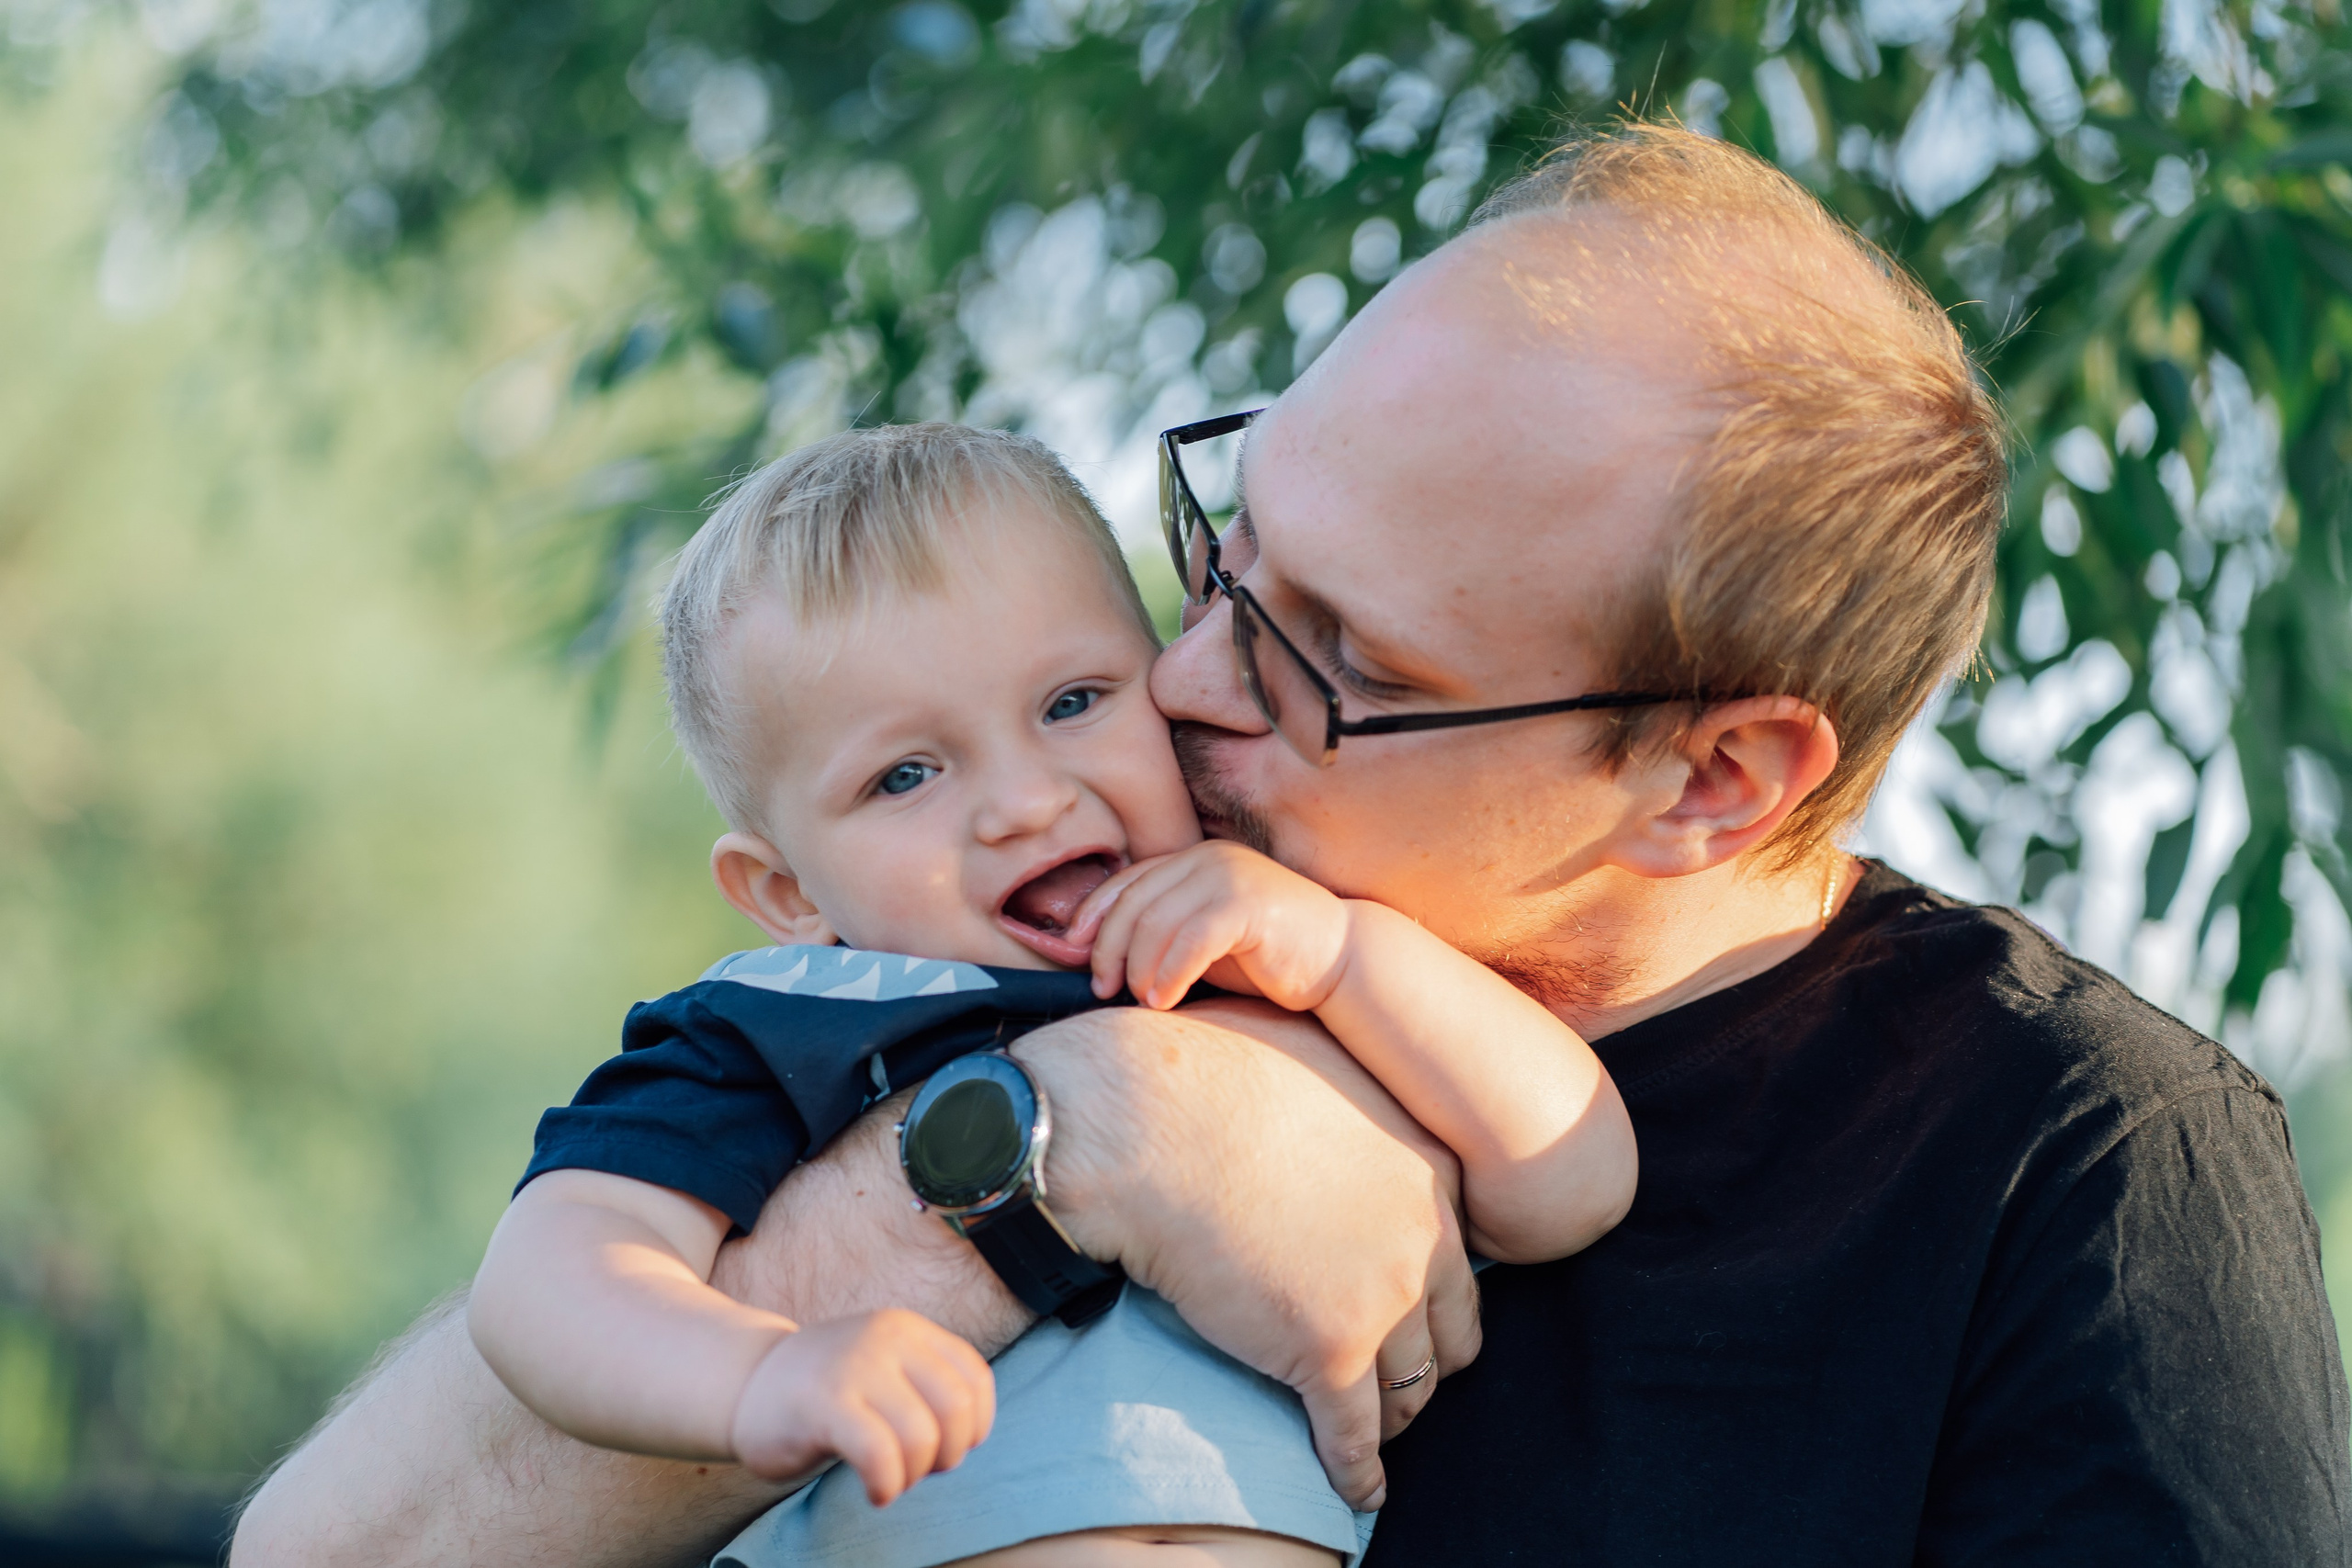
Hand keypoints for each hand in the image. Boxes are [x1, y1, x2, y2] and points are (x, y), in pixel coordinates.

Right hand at [729, 1310, 995, 1504]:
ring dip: (914, 1476)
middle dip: (948, 1454)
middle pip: (956, 1409)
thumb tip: (970, 1435)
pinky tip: (875, 1492)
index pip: (974, 1378)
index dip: (975, 1425)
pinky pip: (880, 1454)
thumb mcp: (885, 1367)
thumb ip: (926, 1385)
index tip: (946, 1447)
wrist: (745, 1384)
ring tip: (890, 1480)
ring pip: (922, 1436)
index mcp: (908, 1330)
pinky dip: (887, 1485)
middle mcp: (887, 1339)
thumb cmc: (825, 1391)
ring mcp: (855, 1368)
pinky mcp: (825, 1404)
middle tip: (916, 1468)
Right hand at [1014, 999, 1480, 1509]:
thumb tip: (1333, 1097)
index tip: (1410, 1309)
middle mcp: (1424, 1233)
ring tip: (1372, 1432)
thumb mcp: (1313, 1056)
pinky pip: (1355, 1436)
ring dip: (1392, 1416)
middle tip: (1396, 1374)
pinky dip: (1358, 1473)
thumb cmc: (1204, 1070)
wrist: (1145, 1121)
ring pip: (1410, 1387)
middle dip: (1426, 1358)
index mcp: (1428, 1164)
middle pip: (1450, 1328)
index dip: (1430, 1291)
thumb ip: (1347, 1093)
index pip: (1455, 1254)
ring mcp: (1382, 1296)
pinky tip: (1357, 1492)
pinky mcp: (1327, 1352)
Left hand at [1073, 841, 1352, 1010]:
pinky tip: (1166, 1001)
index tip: (1073, 954)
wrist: (1340, 959)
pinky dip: (1170, 974)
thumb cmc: (1267, 956)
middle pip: (1133, 901)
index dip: (1092, 916)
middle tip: (1104, 987)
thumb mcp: (1202, 940)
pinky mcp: (1249, 904)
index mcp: (1194, 860)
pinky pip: (1191, 939)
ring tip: (1143, 998)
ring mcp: (1230, 876)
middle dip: (1109, 947)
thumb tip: (1098, 960)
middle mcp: (1208, 858)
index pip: (1126, 881)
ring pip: (1156, 921)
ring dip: (1140, 967)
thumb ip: (1161, 936)